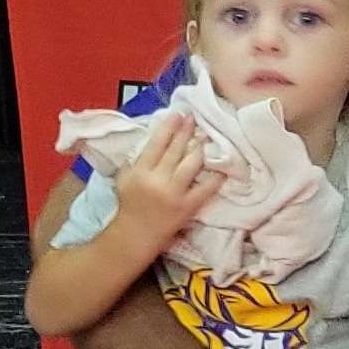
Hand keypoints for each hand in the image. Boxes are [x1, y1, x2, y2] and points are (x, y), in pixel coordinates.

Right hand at [115, 108, 228, 246]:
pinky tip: (223, 167)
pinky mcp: (188, 206)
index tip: (178, 114)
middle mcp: (157, 180)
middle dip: (187, 132)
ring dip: (200, 148)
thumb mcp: (125, 177)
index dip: (169, 126)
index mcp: (140, 170)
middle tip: (194, 119)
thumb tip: (157, 136)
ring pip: (191, 164)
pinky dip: (215, 177)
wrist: (136, 234)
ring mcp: (174, 193)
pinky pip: (205, 189)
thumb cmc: (130, 203)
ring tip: (206, 136)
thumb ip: (138, 157)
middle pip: (176, 150)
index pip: (157, 143)